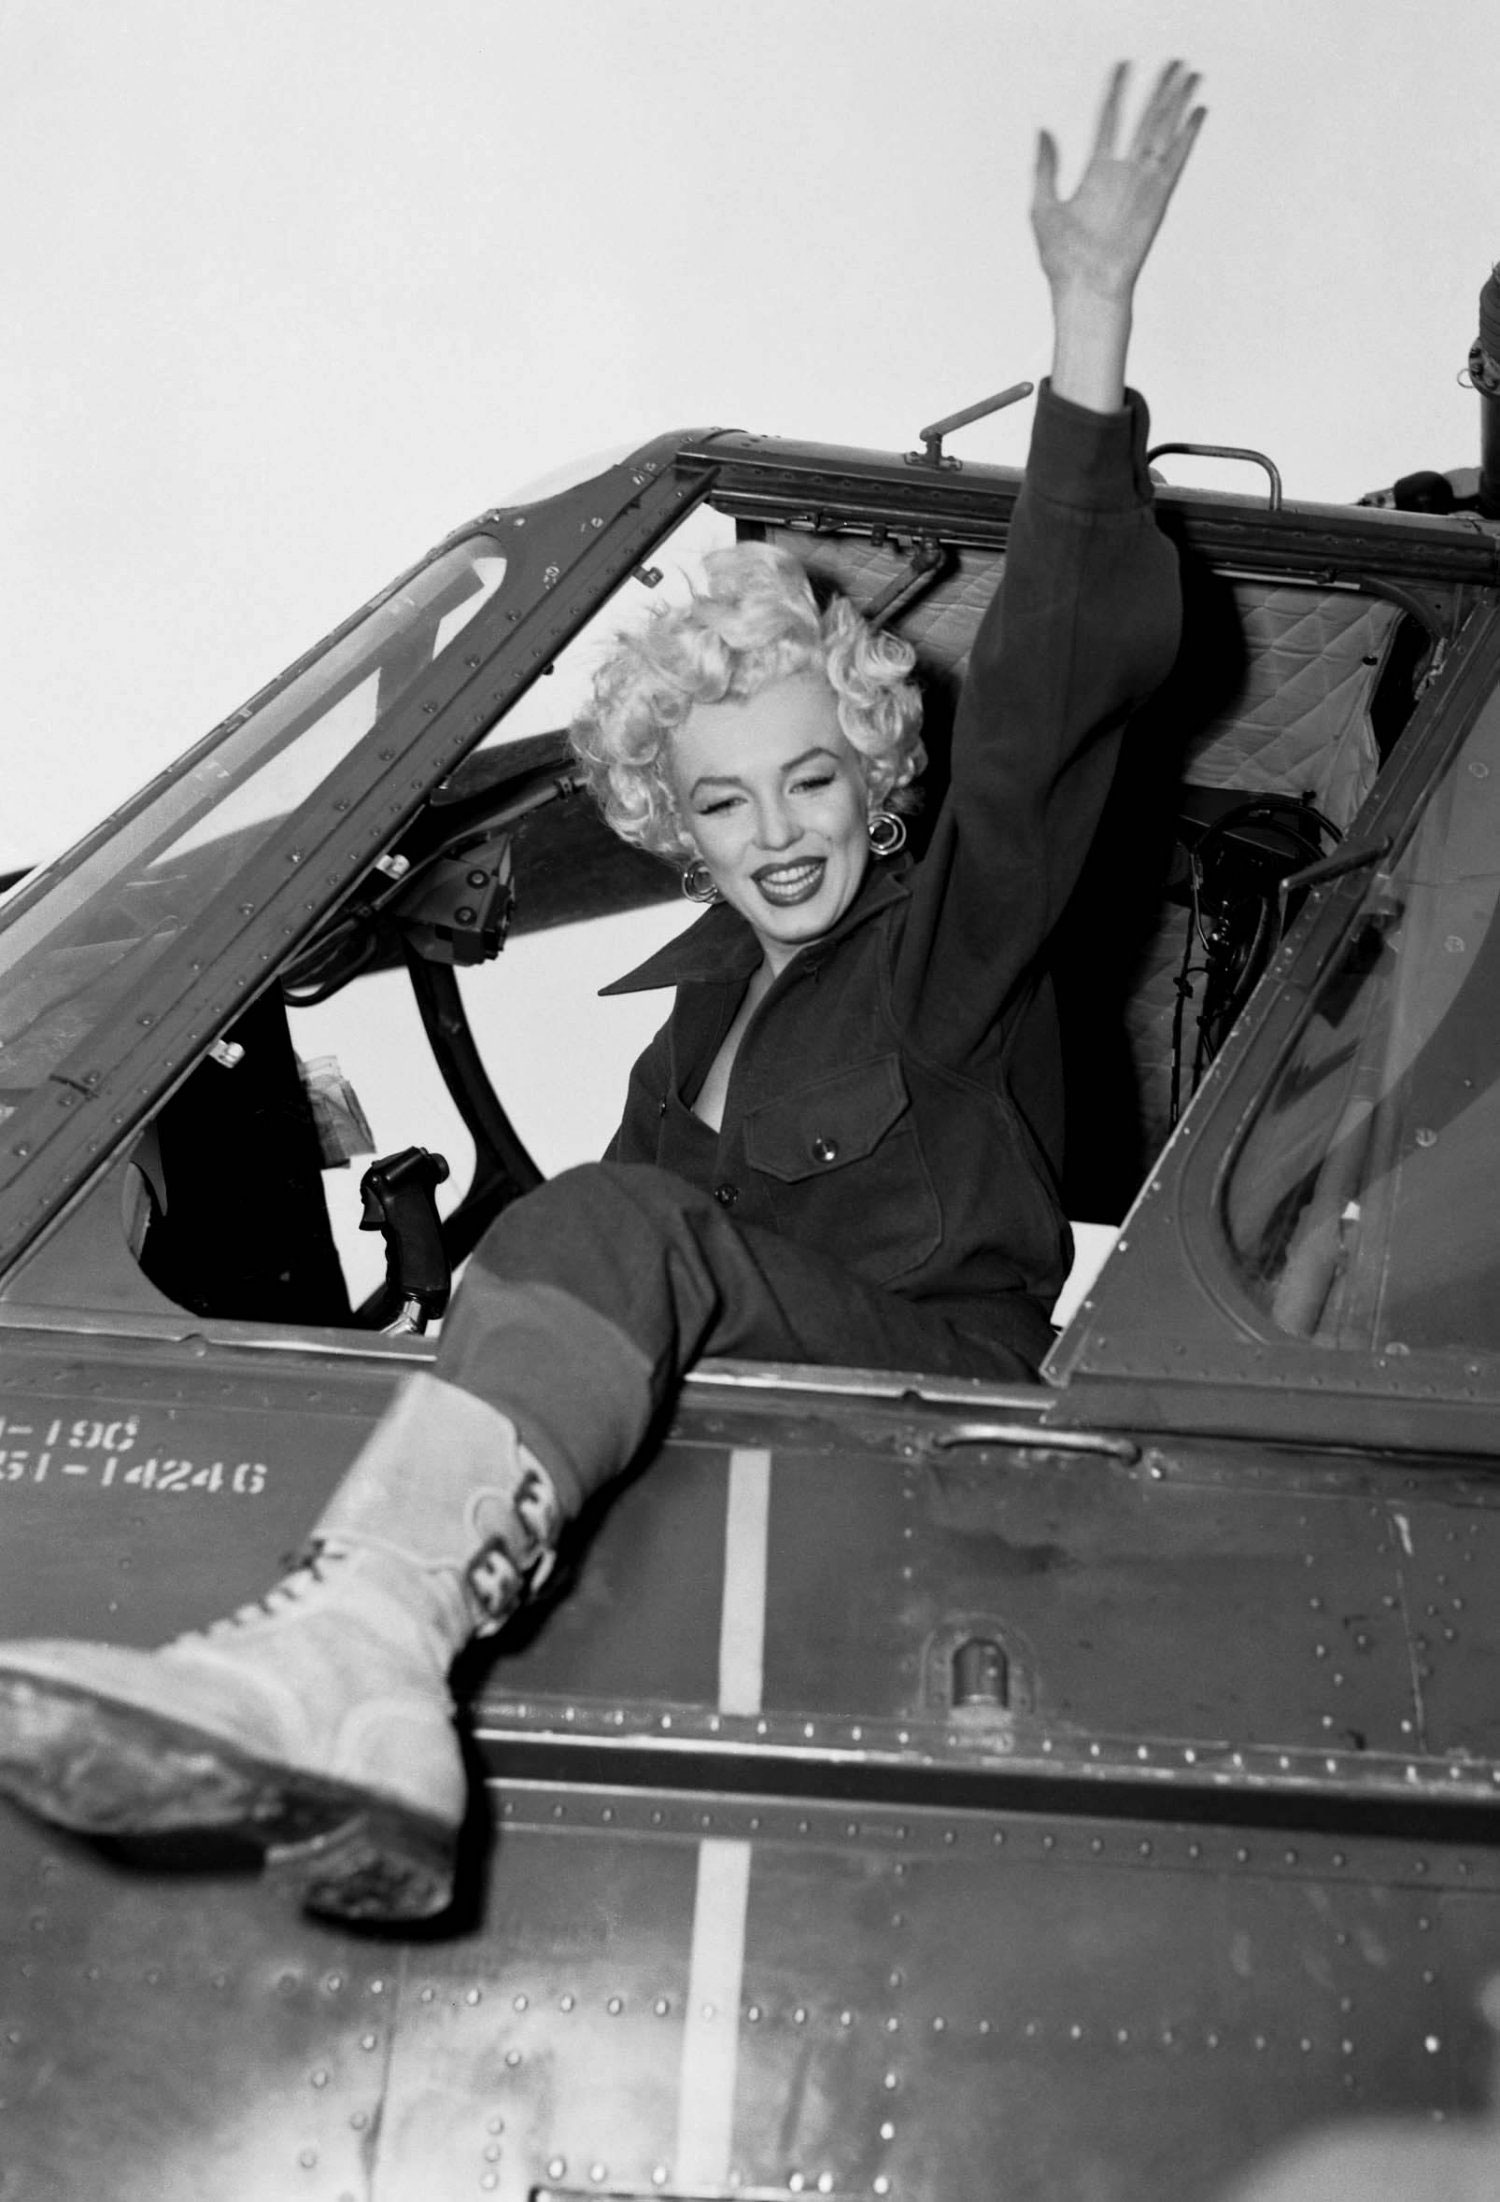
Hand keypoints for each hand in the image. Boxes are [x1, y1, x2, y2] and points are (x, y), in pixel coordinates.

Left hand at [1032, 61, 1203, 305]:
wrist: (1085, 290)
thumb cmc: (1062, 260)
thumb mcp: (1042, 207)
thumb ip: (1045, 167)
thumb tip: (1042, 130)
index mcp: (1096, 172)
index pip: (1109, 119)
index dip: (1116, 91)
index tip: (1122, 65)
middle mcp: (1123, 173)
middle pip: (1145, 118)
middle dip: (1159, 88)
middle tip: (1174, 61)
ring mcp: (1142, 183)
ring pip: (1163, 131)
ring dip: (1177, 101)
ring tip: (1190, 72)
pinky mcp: (1158, 197)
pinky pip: (1176, 159)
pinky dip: (1188, 134)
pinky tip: (1198, 111)